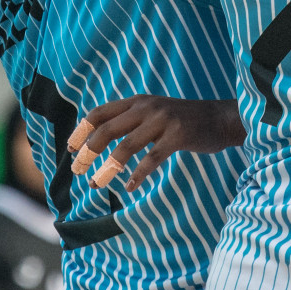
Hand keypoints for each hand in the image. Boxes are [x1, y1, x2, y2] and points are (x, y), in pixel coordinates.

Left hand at [67, 95, 244, 190]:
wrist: (220, 118)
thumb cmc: (183, 120)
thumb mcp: (154, 113)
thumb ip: (131, 120)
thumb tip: (101, 139)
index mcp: (137, 102)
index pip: (99, 113)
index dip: (81, 131)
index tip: (69, 149)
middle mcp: (146, 108)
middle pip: (106, 130)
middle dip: (88, 152)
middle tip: (77, 171)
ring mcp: (162, 121)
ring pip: (125, 147)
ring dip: (107, 168)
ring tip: (97, 184)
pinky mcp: (178, 136)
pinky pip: (152, 158)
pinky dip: (138, 175)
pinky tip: (130, 187)